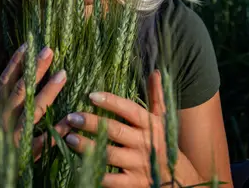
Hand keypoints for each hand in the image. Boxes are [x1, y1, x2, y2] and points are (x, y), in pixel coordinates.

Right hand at [0, 43, 71, 166]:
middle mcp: (2, 121)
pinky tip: (71, 117)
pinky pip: (44, 140)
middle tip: (50, 50)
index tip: (29, 44)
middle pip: (20, 91)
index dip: (16, 62)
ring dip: (49, 92)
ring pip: (33, 111)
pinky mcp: (27, 153)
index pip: (4, 81)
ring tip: (63, 73)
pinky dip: (58, 129)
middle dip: (35, 70)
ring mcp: (15, 137)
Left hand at [64, 70, 176, 187]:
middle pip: (115, 130)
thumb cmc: (165, 144)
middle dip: (92, 123)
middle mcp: (144, 143)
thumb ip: (156, 97)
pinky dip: (94, 172)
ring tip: (69, 138)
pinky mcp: (132, 183)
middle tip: (71, 117)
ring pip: (108, 153)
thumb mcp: (163, 120)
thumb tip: (155, 72)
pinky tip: (78, 165)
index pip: (130, 110)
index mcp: (151, 125)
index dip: (111, 102)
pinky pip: (110, 179)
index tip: (91, 95)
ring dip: (87, 146)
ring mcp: (138, 164)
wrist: (179, 179)